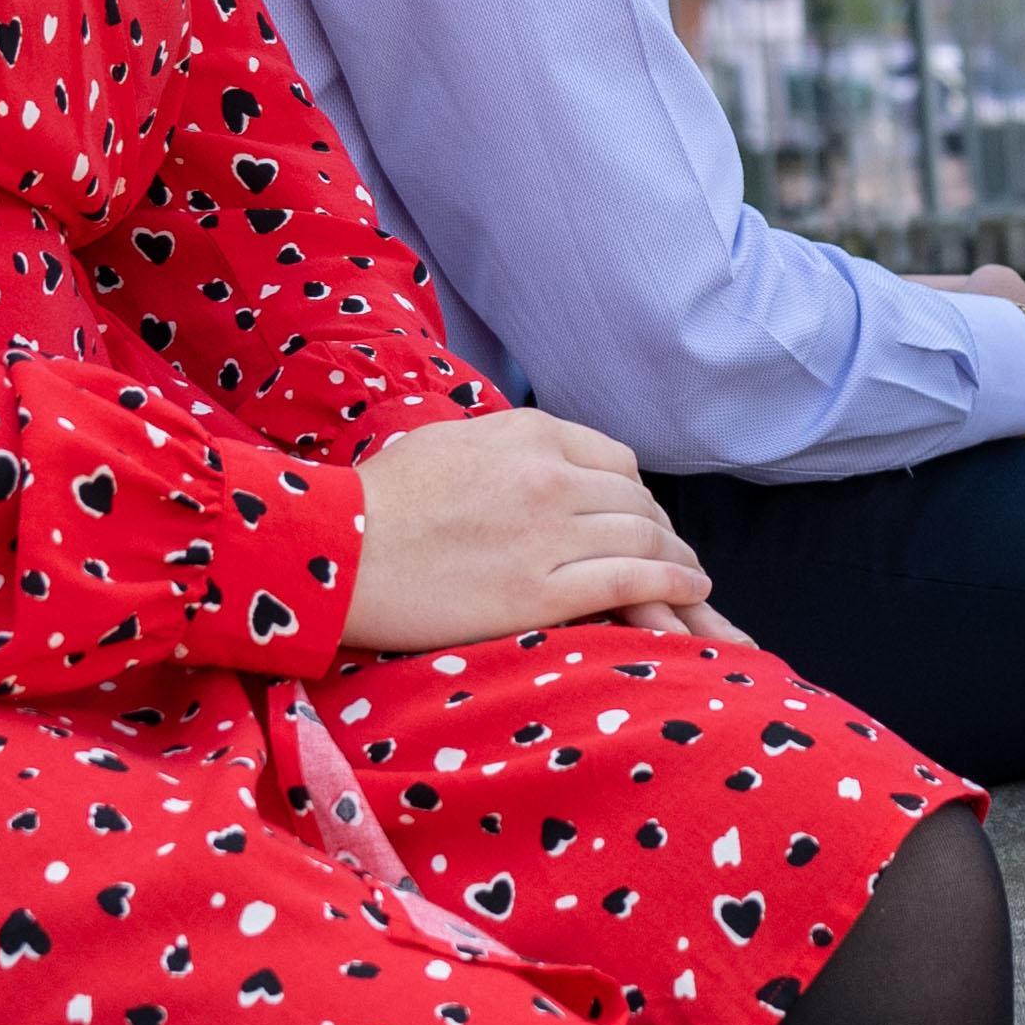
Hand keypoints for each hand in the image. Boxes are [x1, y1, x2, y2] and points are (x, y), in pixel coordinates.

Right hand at [341, 406, 715, 651]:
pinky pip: (633, 581)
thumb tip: (533, 456)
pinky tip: (689, 589)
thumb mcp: (449, 443)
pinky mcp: (542, 591)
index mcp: (526, 433)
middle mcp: (548, 475)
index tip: (641, 516)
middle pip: (636, 501)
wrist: (332, 552)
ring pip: (645, 539)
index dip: (636, 494)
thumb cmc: (377, 503)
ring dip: (678, 558)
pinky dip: (672, 583)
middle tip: (671, 552)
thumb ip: (504, 447)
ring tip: (692, 573)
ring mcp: (549, 533)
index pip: (615, 460)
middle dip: (661, 528)